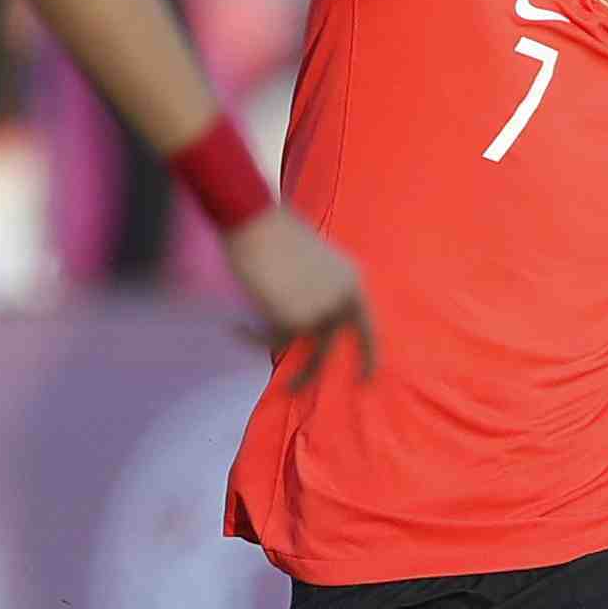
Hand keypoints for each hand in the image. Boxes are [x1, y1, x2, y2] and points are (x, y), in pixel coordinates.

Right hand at [222, 205, 376, 387]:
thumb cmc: (276, 232)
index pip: (366, 325)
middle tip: (295, 389)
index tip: (368, 377)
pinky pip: (272, 338)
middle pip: (330, 346)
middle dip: (311, 373)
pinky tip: (238, 327)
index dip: (369, 353)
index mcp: (352, 282)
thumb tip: (308, 321)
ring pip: (293, 342)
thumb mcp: (313, 261)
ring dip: (271, 347)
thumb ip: (319, 289)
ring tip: (251, 356)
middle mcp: (342, 300)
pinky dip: (253, 336)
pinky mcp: (295, 317)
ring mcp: (321, 311)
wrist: (256, 220)